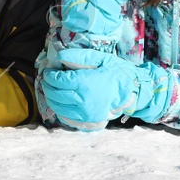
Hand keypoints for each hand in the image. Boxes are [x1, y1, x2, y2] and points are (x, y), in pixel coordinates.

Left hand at [39, 49, 161, 128]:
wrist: (132, 91)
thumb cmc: (116, 72)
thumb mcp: (100, 59)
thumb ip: (78, 57)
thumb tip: (59, 57)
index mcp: (84, 84)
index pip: (57, 80)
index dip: (49, 75)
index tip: (48, 71)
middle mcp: (82, 101)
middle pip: (54, 94)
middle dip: (47, 86)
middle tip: (47, 80)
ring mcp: (85, 114)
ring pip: (58, 107)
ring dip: (51, 98)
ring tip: (52, 90)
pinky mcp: (88, 122)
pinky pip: (66, 118)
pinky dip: (59, 110)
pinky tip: (61, 103)